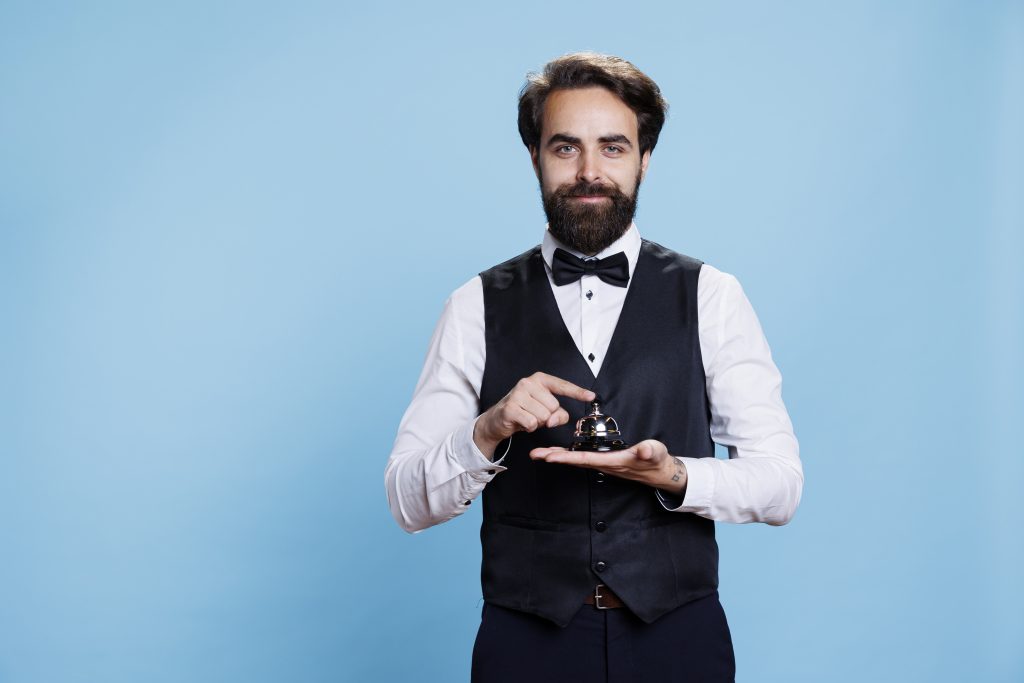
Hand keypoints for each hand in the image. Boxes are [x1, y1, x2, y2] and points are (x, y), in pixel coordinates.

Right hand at [474, 372, 594, 457]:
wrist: (497, 419)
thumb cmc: (524, 411)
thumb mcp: (544, 410)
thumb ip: (558, 413)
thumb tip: (556, 418)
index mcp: (539, 379)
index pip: (562, 385)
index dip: (578, 392)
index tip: (592, 396)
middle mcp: (528, 383)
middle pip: (554, 406)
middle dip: (547, 416)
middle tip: (534, 414)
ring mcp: (518, 394)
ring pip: (544, 416)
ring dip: (538, 423)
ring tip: (527, 418)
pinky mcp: (511, 407)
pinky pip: (532, 423)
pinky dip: (529, 427)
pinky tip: (522, 422)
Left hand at [529, 439, 687, 494]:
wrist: (660, 471)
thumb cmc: (657, 461)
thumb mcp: (656, 454)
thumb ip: (649, 452)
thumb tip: (643, 450)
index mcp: (612, 461)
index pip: (585, 459)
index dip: (567, 457)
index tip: (550, 456)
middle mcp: (604, 464)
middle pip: (574, 461)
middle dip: (554, 458)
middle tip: (534, 454)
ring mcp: (603, 463)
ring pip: (575, 460)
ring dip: (558, 456)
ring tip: (540, 453)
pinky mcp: (604, 461)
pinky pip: (581, 458)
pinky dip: (567, 454)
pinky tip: (558, 452)